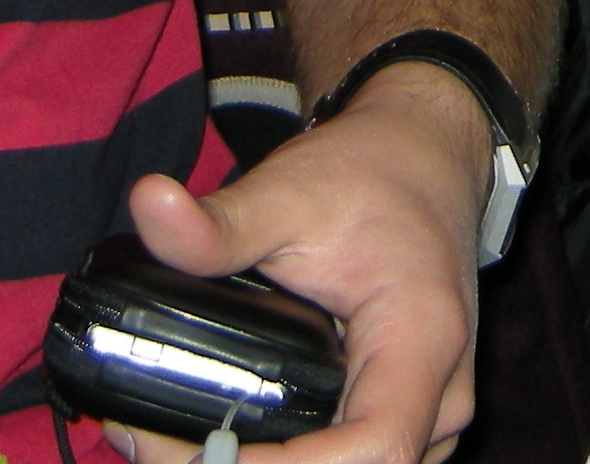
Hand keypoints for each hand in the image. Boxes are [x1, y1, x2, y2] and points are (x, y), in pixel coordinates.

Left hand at [108, 67, 490, 463]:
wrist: (421, 157)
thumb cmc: (372, 173)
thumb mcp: (289, 191)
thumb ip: (219, 219)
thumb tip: (148, 204)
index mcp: (423, 340)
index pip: (376, 446)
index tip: (210, 454)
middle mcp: (440, 394)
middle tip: (159, 445)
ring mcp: (430, 414)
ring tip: (175, 443)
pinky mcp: (405, 415)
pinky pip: (352, 461)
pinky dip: (286, 461)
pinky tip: (221, 442)